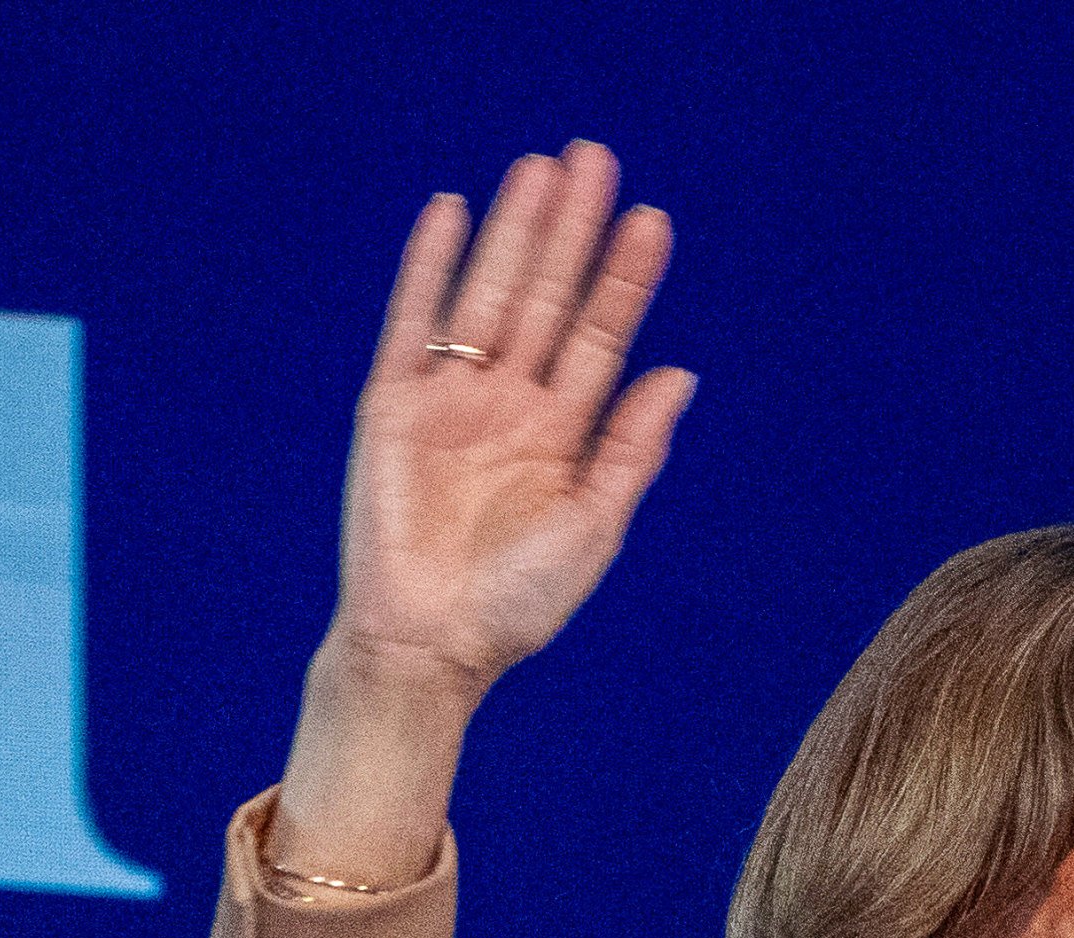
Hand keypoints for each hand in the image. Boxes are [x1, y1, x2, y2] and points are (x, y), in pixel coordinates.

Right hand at [331, 142, 690, 699]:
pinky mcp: (392, 404)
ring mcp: (449, 397)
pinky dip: (428, 268)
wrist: (434, 643)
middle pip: (548, 297)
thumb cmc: (518, 602)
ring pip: (488, 293)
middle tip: (597, 159)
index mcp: (563, 433)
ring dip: (514, 231)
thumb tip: (681, 373)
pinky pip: (411, 321)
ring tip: (541, 168)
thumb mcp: (595, 524)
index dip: (625, 280)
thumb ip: (632, 448)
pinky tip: (452, 214)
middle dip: (572, 232)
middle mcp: (508, 403)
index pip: (602, 337)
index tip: (654, 222)